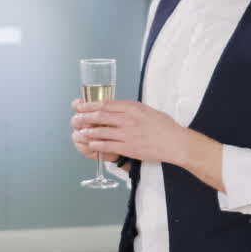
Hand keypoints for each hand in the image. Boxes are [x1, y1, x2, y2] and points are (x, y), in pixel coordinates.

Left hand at [73, 99, 191, 165]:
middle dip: (84, 117)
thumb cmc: (164, 126)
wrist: (175, 142)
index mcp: (133, 107)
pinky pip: (107, 145)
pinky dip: (97, 144)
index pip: (105, 104)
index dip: (90, 105)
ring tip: (80, 132)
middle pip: (100, 115)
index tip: (80, 106)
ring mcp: (128, 134)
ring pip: (101, 131)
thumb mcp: (147, 110)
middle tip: (76, 119)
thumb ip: (131, 109)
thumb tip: (117, 109)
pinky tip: (91, 143)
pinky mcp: (129, 147)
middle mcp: (128, 119)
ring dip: (88, 131)